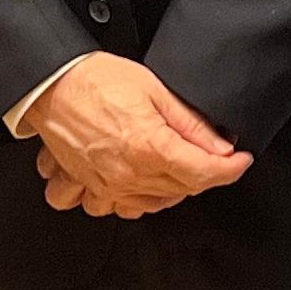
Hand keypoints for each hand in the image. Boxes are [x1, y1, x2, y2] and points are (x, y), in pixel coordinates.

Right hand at [23, 53, 251, 213]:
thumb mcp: (155, 89)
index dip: (231, 168)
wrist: (50, 83)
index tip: (240, 161)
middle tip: (207, 152)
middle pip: (183, 190)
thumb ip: (191, 124)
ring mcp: (105, 186)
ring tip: (171, 164)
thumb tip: (221, 146)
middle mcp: (127, 174)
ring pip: (153, 206)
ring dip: (170, 190)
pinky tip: (134, 181)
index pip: (204, 173)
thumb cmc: (95, 80)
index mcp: (148, 147)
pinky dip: (128, 200)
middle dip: (203, 173)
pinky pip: (112, 209)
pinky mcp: (86, 187)